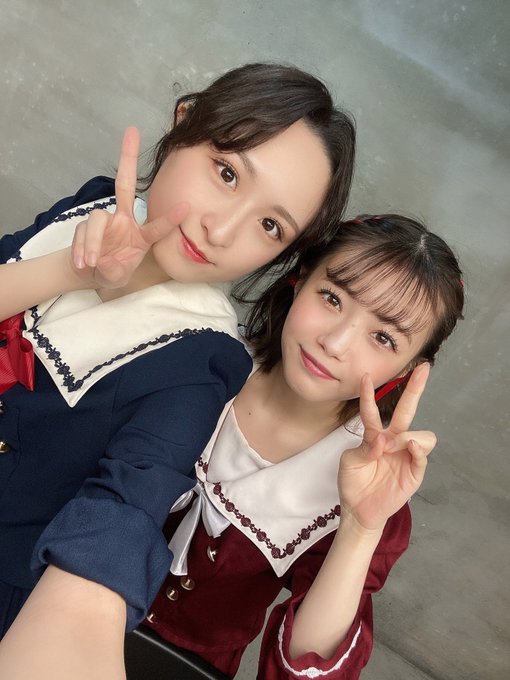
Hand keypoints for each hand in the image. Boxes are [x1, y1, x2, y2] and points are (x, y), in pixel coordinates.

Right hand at [71, 127, 187, 288]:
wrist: (89, 272)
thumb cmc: (113, 270)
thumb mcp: (119, 276)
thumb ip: (116, 271)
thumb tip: (107, 263)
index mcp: (141, 234)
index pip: (157, 226)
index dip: (170, 218)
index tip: (186, 206)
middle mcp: (123, 219)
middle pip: (124, 184)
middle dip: (128, 157)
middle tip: (132, 131)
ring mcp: (104, 220)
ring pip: (97, 222)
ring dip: (93, 242)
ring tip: (90, 262)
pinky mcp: (85, 225)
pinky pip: (82, 234)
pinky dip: (81, 250)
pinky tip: (82, 263)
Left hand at [339, 363, 435, 530]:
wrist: (359, 510)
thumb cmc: (353, 483)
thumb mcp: (349, 462)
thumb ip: (363, 449)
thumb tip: (384, 441)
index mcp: (374, 436)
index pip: (372, 411)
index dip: (369, 395)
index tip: (365, 376)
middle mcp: (393, 441)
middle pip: (406, 411)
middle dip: (415, 389)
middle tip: (423, 368)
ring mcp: (405, 454)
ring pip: (420, 434)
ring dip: (406, 436)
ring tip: (391, 450)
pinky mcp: (414, 471)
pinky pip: (422, 455)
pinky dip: (418, 449)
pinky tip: (410, 447)